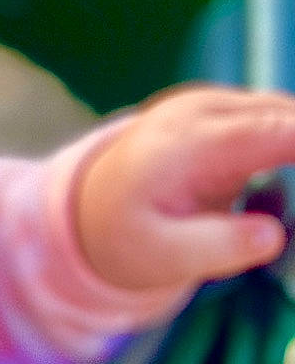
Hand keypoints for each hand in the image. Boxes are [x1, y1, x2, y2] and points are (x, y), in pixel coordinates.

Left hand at [74, 85, 294, 292]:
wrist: (88, 207)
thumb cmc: (121, 236)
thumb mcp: (158, 257)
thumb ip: (215, 248)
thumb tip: (273, 236)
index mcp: (190, 142)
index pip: (277, 130)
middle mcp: (208, 111)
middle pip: (292, 116)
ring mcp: (221, 106)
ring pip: (291, 116)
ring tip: (281, 208)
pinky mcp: (234, 115)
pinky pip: (284, 122)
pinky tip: (291, 189)